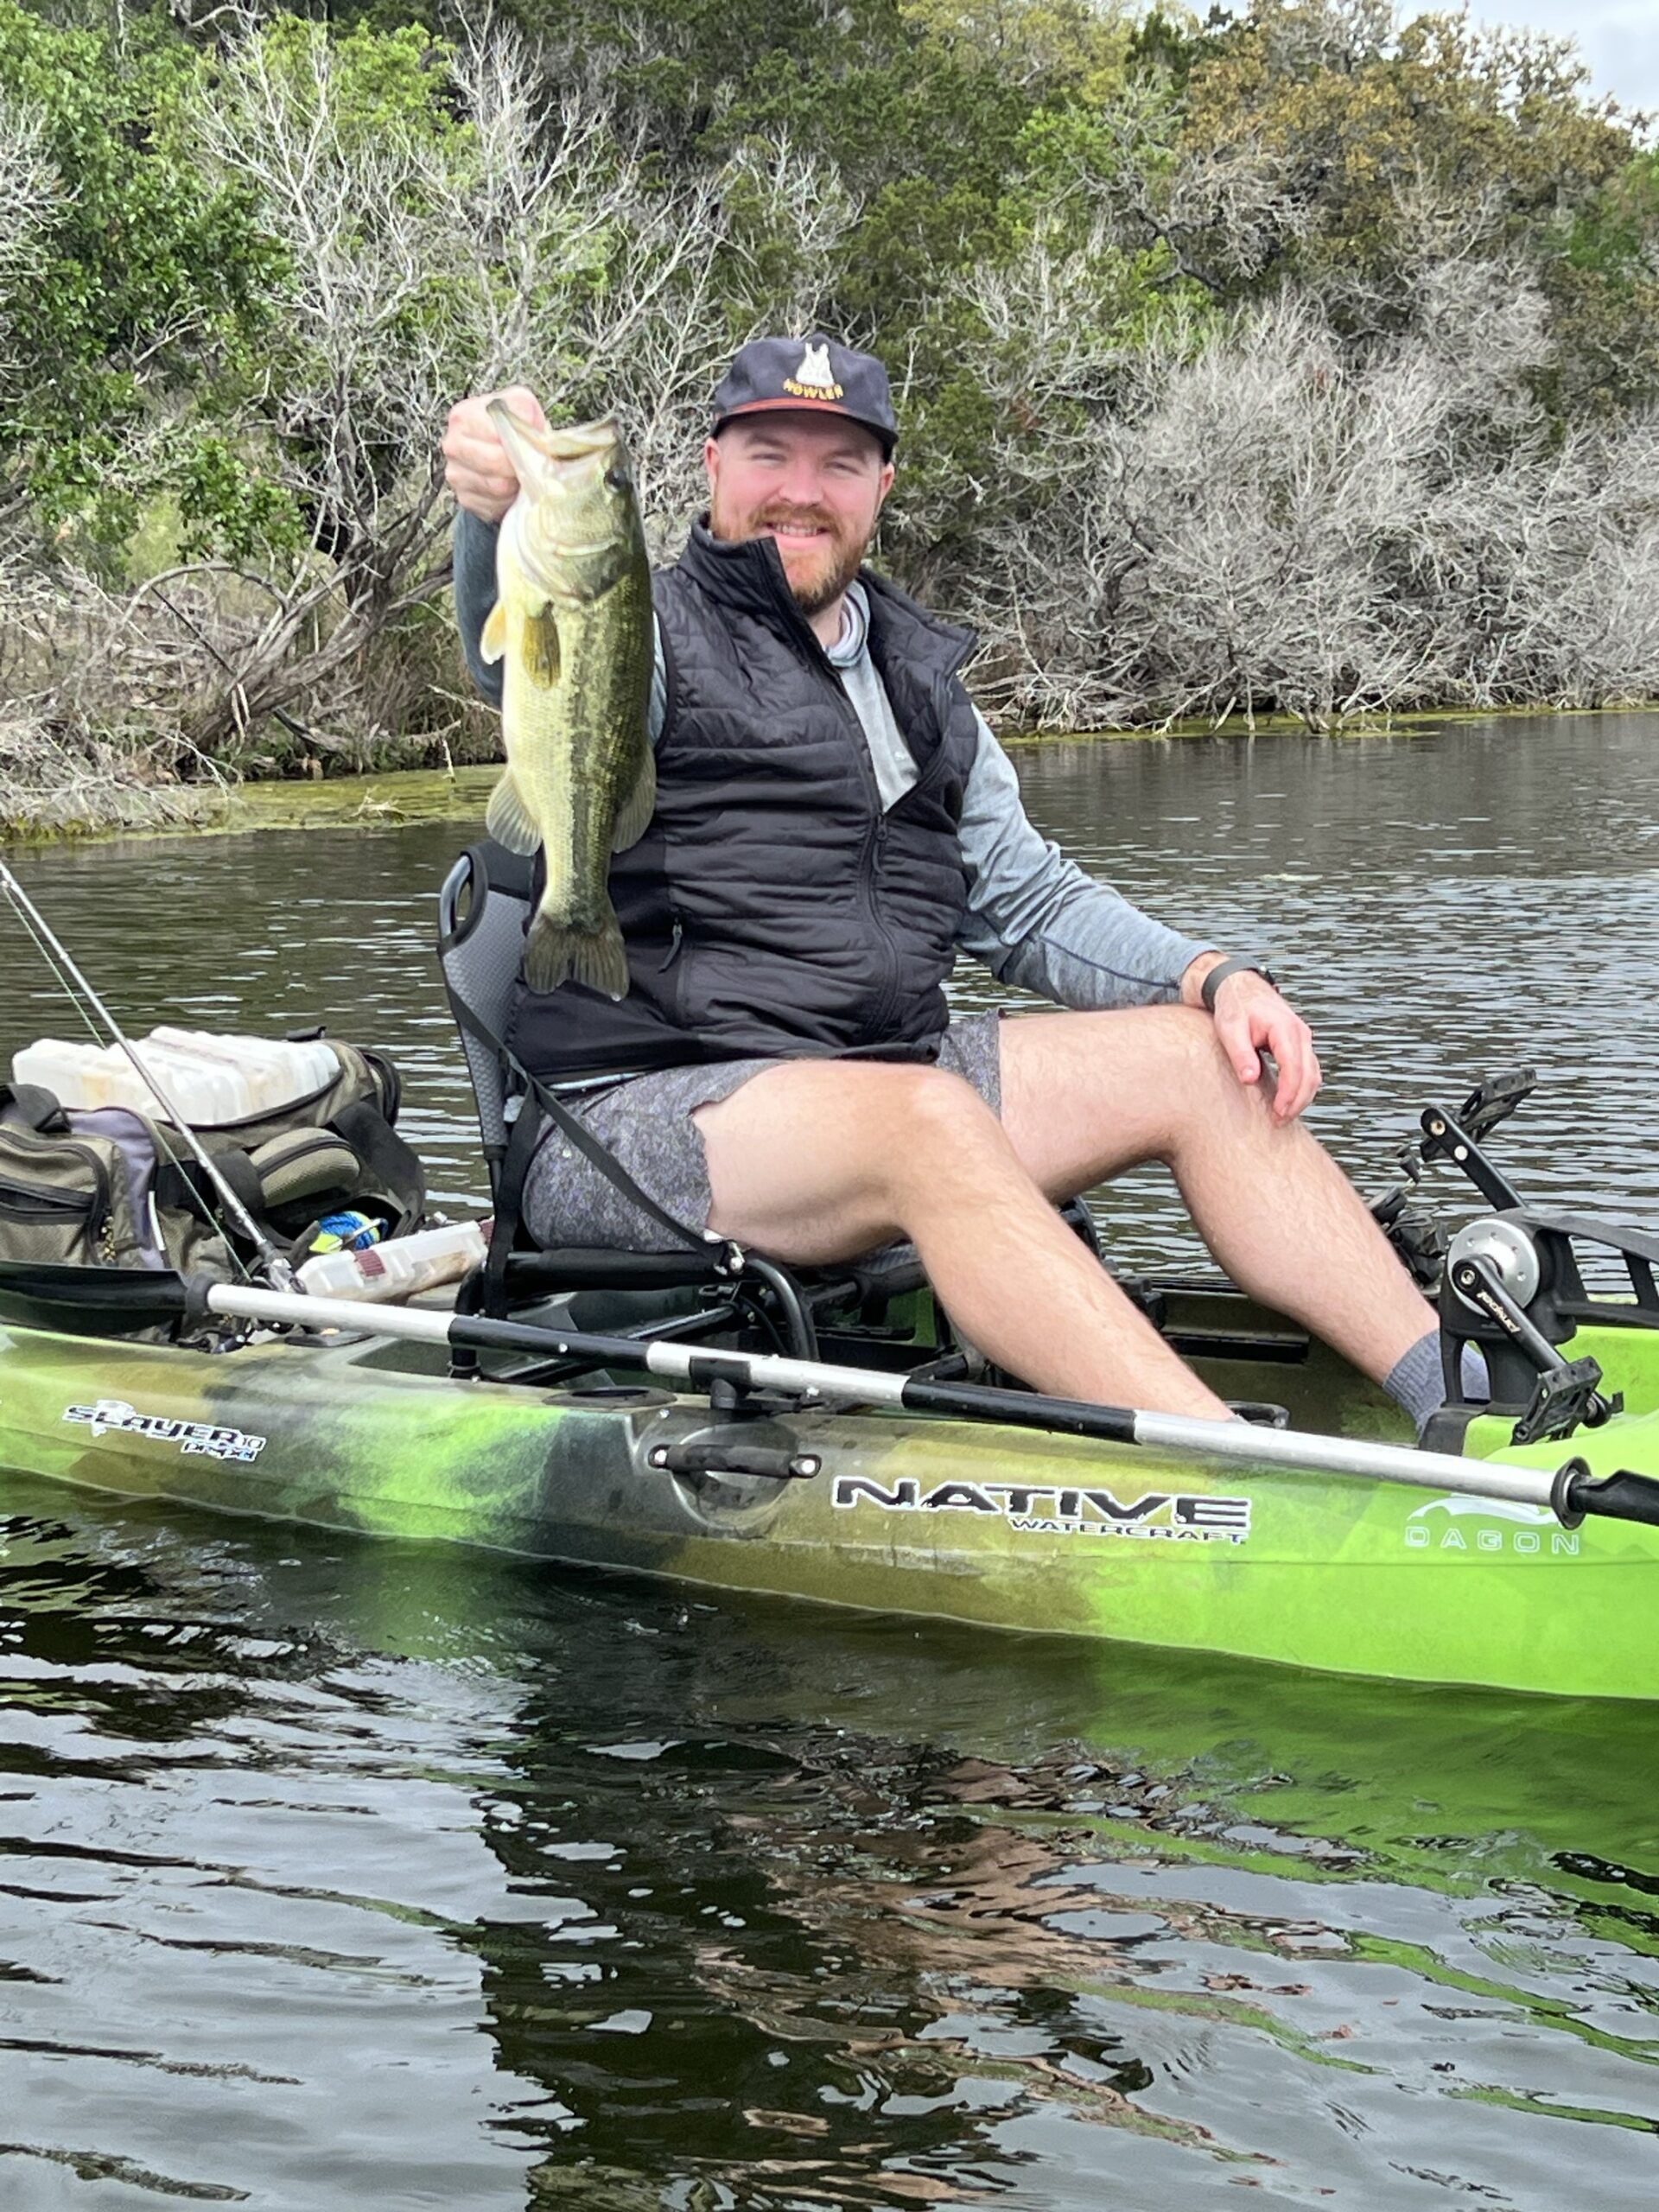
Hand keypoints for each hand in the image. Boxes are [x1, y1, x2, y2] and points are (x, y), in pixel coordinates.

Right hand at [441, 385, 546, 521]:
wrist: (496, 447)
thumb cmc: (510, 425)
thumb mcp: (521, 407)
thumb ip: (526, 413)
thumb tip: (531, 431)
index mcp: (463, 417)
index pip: (495, 433)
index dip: (518, 441)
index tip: (530, 444)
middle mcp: (453, 445)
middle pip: (494, 462)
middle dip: (518, 465)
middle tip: (530, 464)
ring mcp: (455, 474)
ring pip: (497, 487)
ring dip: (515, 483)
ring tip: (521, 474)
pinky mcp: (465, 498)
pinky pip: (494, 505)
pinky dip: (508, 499)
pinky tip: (511, 489)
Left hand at [1194, 962, 1320, 1121]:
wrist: (1240, 988)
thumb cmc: (1234, 1007)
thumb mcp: (1230, 1029)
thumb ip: (1241, 1054)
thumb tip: (1250, 1079)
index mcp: (1284, 1028)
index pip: (1294, 1066)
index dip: (1288, 1093)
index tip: (1278, 1112)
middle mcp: (1300, 1033)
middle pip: (1310, 1074)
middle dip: (1297, 1101)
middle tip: (1279, 1121)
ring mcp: (1303, 1038)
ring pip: (1313, 1074)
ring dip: (1302, 1097)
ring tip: (1283, 1116)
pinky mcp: (1300, 1045)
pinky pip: (1309, 1070)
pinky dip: (1302, 1088)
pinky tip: (1288, 1101)